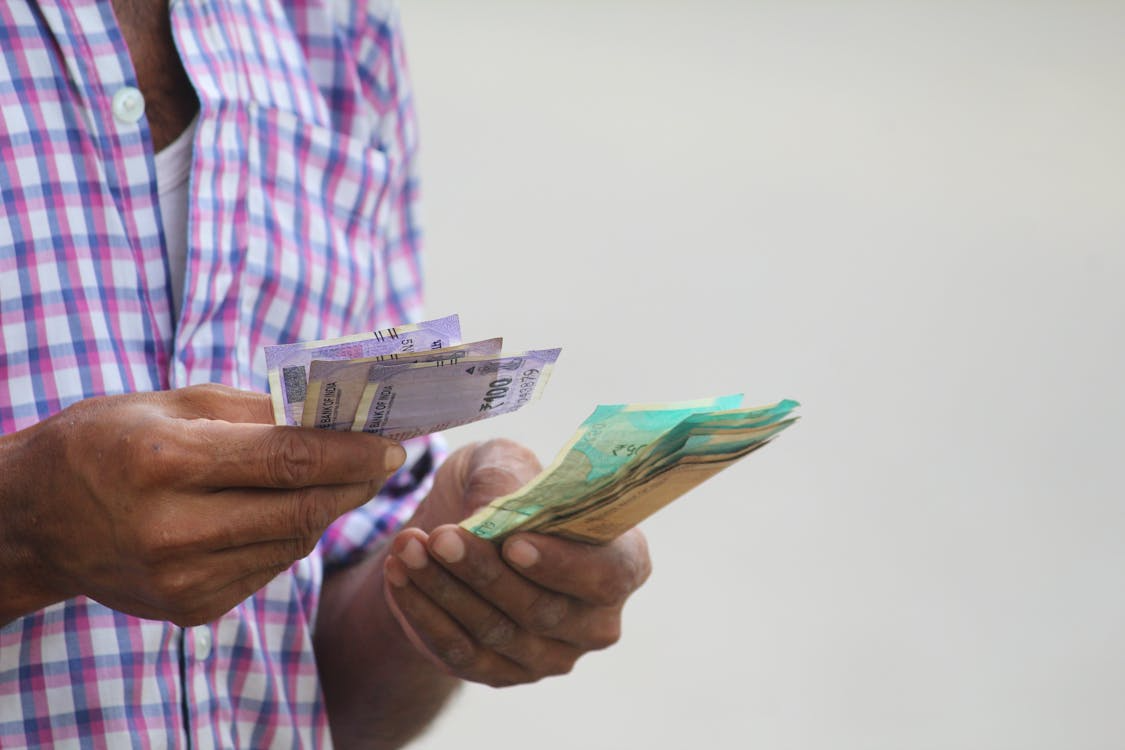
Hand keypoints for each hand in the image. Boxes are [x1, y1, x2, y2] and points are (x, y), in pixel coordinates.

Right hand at [0, 384, 403, 625]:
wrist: (36, 518)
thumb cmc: (108, 441)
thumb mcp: (174, 403)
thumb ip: (259, 411)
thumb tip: (337, 416)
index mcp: (167, 462)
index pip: (290, 459)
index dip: (353, 452)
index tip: (394, 443)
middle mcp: (174, 530)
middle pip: (302, 510)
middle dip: (355, 482)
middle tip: (385, 459)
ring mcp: (181, 580)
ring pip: (292, 544)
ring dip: (325, 509)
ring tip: (338, 478)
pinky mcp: (189, 609)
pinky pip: (267, 569)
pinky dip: (287, 537)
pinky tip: (282, 511)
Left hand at [382, 440, 652, 686]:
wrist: (455, 532)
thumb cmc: (498, 487)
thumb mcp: (501, 461)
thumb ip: (504, 474)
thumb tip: (492, 506)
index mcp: (623, 561)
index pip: (606, 575)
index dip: (561, 564)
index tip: (513, 543)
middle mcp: (595, 619)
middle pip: (543, 609)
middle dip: (485, 573)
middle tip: (441, 537)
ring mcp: (551, 655)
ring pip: (497, 633)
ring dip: (445, 590)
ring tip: (408, 546)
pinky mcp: (503, 673)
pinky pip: (461, 652)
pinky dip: (424, 613)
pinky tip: (399, 574)